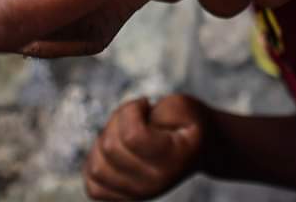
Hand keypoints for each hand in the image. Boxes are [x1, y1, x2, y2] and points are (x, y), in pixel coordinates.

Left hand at [85, 95, 206, 200]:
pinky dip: (96, 164)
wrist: (201, 147)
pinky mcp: (126, 197)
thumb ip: (158, 112)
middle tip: (136, 114)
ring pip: (96, 168)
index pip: (132, 136)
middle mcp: (155, 183)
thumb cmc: (189, 122)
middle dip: (117, 120)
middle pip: (111, 148)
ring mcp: (139, 194)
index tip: (145, 103)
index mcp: (173, 160)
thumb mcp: (183, 105)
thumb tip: (131, 124)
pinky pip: (93, 186)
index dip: (132, 110)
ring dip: (104, 140)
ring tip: (124, 131)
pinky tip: (113, 150)